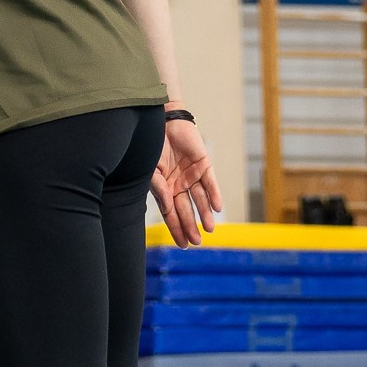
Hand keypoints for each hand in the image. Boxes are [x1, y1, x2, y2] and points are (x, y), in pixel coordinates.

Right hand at [150, 116, 223, 247]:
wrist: (161, 122)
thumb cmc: (151, 146)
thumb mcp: (150, 170)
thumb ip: (159, 189)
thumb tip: (167, 209)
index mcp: (164, 188)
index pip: (171, 213)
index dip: (177, 229)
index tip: (183, 244)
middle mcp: (178, 184)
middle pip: (186, 209)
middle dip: (191, 226)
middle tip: (197, 242)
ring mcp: (191, 175)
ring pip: (199, 199)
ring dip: (204, 214)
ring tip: (209, 229)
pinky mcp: (203, 165)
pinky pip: (210, 182)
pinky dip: (213, 195)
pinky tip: (216, 208)